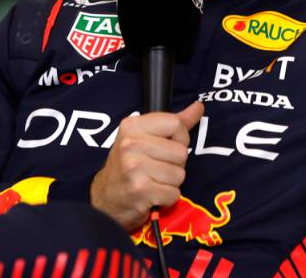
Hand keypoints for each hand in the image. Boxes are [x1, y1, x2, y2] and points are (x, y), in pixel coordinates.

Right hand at [89, 101, 203, 230]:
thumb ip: (175, 122)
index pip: (176, 124)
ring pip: (180, 174)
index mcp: (132, 125)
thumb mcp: (145, 137)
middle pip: (181, 152)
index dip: (179, 138)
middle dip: (175, 164)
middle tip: (156, 167)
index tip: (167, 146)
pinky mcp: (140, 190)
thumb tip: (199, 107)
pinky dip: (167, 197)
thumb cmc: (129, 164)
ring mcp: (134, 167)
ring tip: (154, 181)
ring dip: (171, 182)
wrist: (106, 198)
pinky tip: (152, 194)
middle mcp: (130, 144)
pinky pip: (173, 193)